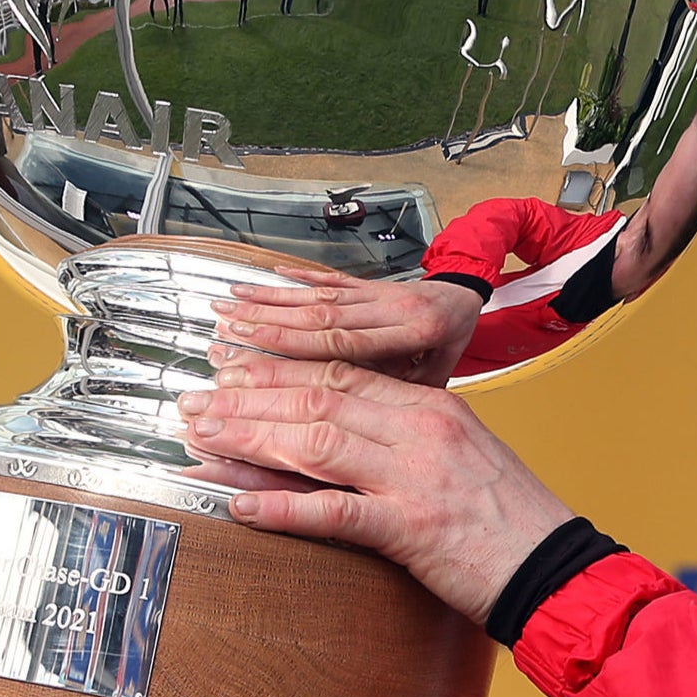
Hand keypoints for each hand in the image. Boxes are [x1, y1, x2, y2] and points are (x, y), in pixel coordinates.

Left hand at [180, 351, 572, 623]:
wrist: (557, 570)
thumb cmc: (512, 524)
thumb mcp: (462, 459)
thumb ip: (406, 440)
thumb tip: (345, 440)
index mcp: (434, 408)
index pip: (340, 374)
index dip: (277, 371)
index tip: (231, 371)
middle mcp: (421, 431)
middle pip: (316, 401)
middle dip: (246, 401)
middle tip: (194, 405)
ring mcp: (415, 478)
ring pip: (315, 443)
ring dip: (248, 442)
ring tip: (200, 442)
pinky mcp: (412, 530)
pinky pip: (333, 513)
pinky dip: (281, 509)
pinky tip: (239, 506)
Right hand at [214, 274, 482, 385]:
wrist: (470, 300)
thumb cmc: (452, 347)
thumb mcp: (438, 379)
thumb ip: (399, 395)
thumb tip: (352, 419)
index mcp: (409, 333)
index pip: (341, 342)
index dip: (293, 346)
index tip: (253, 349)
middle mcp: (390, 307)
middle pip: (320, 316)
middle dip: (268, 322)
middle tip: (226, 327)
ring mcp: (377, 292)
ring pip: (319, 295)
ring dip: (272, 298)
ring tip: (232, 301)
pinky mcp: (368, 283)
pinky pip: (330, 280)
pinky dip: (298, 278)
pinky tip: (270, 276)